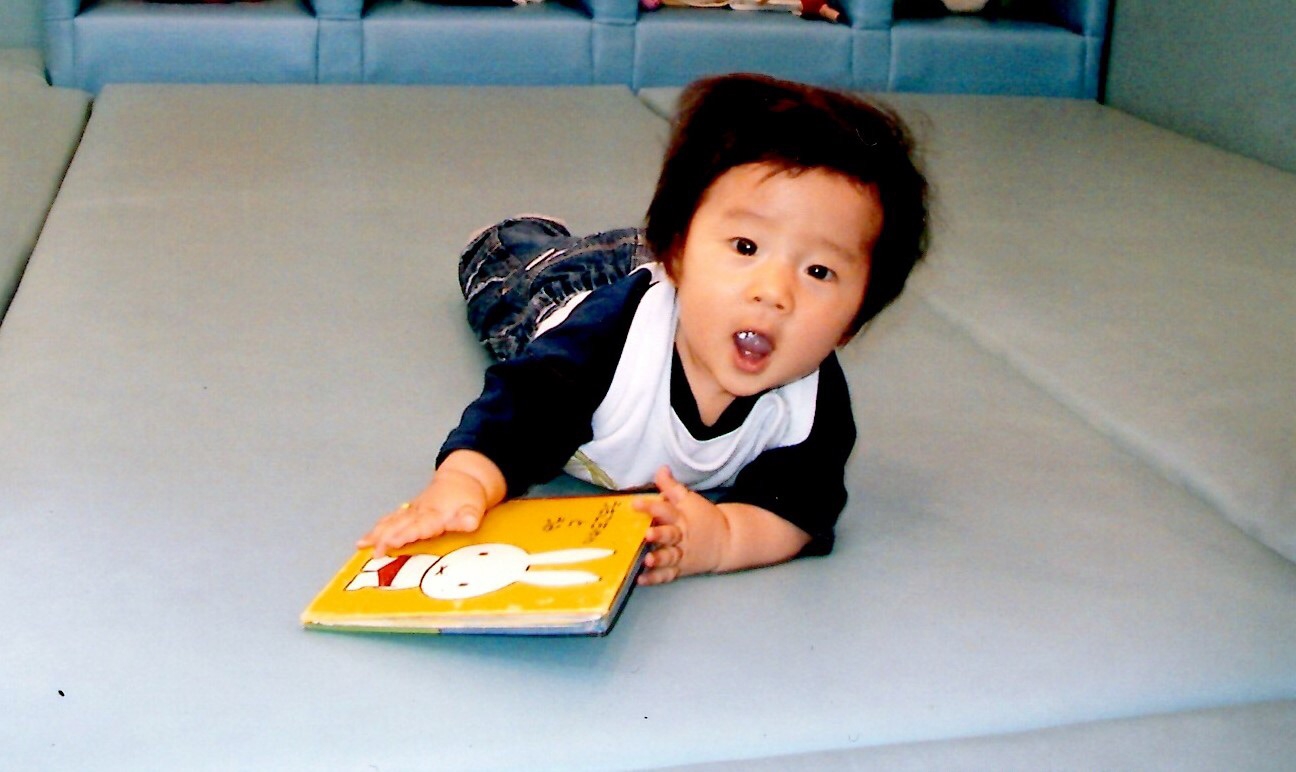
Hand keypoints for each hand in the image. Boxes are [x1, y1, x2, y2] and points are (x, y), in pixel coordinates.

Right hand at [357, 451, 504, 556]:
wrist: (461, 479)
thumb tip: (470, 522)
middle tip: (373, 551)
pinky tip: (365, 539)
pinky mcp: (408, 512)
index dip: (405, 535)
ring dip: (376, 533)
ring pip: (391, 522)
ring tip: (361, 544)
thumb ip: (469, 517)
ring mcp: (412, 511)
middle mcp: (420, 512)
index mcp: (435, 515)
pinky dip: (377, 529)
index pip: (418, 526)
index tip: (392, 542)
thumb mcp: (474, 509)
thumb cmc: (468, 499)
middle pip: (399, 525)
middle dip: (385, 537)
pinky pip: (390, 520)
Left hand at [634, 466, 727, 584]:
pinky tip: (640, 580)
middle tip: (648, 534)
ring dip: (658, 559)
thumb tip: (661, 468)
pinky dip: (654, 579)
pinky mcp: (680, 569)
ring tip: (646, 560)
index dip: (651, 506)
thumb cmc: (703, 518)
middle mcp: (680, 536)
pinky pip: (667, 575)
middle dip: (659, 534)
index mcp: (681, 517)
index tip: (635, 504)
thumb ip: (671, 486)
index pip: (665, 509)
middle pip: (669, 535)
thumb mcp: (688, 499)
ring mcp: (681, 554)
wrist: (727, 541)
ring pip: (669, 557)